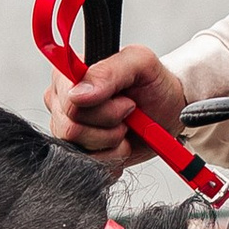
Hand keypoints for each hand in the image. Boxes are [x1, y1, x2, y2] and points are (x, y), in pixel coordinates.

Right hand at [45, 45, 188, 177]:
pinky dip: (113, 158)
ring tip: (126, 128)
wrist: (167, 111)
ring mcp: (67, 128)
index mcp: (67, 75)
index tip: (126, 102)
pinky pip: (89, 165)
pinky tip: (122, 144)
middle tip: (129, 114)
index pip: (68, 102)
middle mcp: (61, 102)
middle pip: (71, 129)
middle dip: (110, 126)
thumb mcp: (140, 63)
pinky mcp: (79, 152)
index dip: (100, 108)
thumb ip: (109, 71)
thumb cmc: (152, 83)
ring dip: (112, 142)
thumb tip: (77, 94)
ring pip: (78, 149)